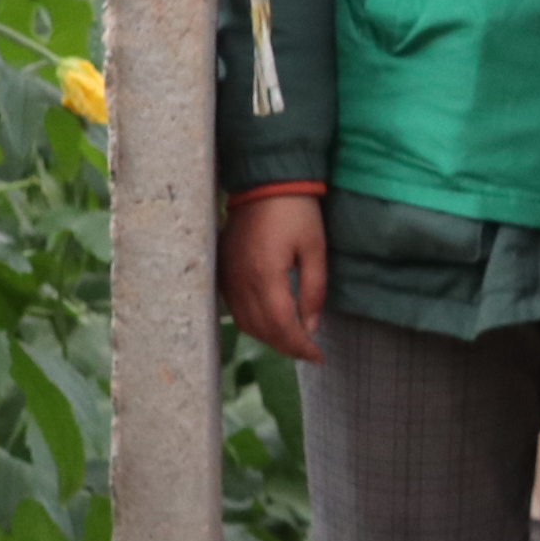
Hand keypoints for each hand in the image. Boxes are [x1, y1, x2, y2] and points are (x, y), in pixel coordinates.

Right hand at [221, 190, 326, 363]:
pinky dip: (252, 323)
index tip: (318, 357)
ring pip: (244, 323)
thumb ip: (313, 291)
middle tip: (308, 351)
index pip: (281, 326)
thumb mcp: (315, 249)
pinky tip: (270, 322)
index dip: (300, 347)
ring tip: (292, 340)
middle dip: (286, 346)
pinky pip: (234, 309)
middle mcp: (240, 282)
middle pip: (261, 330)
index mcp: (265, 277)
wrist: (264, 182)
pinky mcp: (221, 271)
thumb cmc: (296, 212)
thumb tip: (310, 327)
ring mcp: (227, 277)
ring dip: (268, 337)